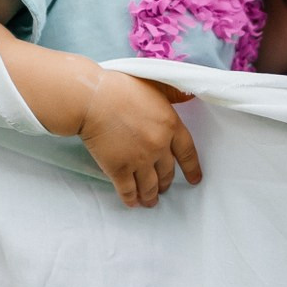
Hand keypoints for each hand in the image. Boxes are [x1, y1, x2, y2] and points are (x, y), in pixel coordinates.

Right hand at [76, 71, 200, 208]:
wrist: (92, 99)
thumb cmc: (121, 87)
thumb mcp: (155, 84)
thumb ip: (174, 93)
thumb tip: (189, 96)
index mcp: (170, 125)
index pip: (188, 153)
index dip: (192, 169)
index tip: (194, 180)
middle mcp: (159, 146)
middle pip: (167, 172)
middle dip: (166, 183)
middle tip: (163, 188)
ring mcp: (139, 160)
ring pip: (149, 186)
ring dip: (150, 196)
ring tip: (149, 201)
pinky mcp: (119, 169)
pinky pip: (128, 190)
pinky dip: (131, 199)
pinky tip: (132, 203)